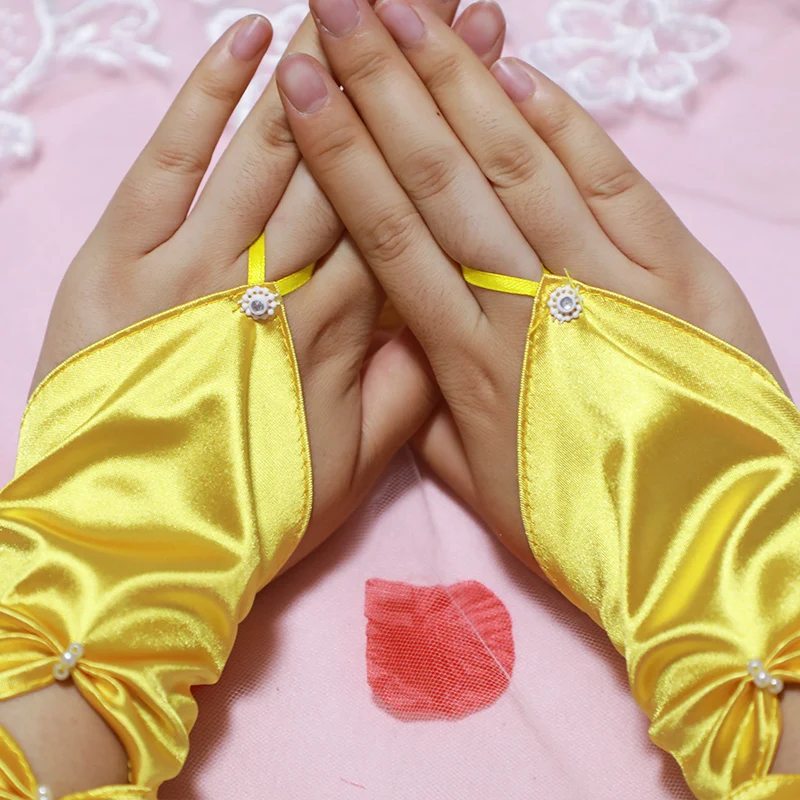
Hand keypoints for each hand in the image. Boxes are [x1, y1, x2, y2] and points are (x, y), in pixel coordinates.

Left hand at [3, 5, 508, 796]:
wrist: (137, 544)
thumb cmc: (251, 510)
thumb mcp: (348, 472)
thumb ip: (403, 395)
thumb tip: (442, 318)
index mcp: (338, 335)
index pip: (403, 212)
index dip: (443, 138)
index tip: (481, 70)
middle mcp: (276, 286)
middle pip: (352, 163)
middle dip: (400, 81)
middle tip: (445, 4)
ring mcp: (194, 265)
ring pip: (271, 149)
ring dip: (322, 70)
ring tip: (363, 2)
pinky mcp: (122, 259)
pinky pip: (171, 162)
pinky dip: (208, 98)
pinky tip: (252, 38)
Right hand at [275, 0, 785, 566]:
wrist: (699, 546)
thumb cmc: (579, 522)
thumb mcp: (482, 486)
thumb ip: (429, 414)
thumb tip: (393, 352)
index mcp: (469, 366)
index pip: (391, 237)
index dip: (344, 158)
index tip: (304, 89)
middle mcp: (528, 311)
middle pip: (443, 181)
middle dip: (385, 87)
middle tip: (339, 6)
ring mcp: (607, 284)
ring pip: (519, 167)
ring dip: (460, 85)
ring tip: (409, 14)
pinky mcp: (679, 275)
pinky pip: (612, 185)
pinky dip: (566, 126)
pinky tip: (519, 73)